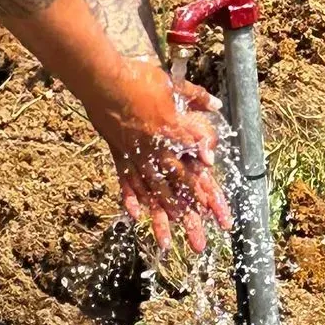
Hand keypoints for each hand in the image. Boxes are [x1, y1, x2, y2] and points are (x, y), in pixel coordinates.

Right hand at [84, 59, 232, 251]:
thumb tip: (215, 106)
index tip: (220, 216)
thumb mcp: (173, 85)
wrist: (104, 80)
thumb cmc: (140, 79)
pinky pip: (126, 181)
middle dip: (191, 220)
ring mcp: (136, 156)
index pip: (198, 172)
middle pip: (178, 191)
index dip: (210, 195)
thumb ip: (196, 98)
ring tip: (168, 244)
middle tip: (200, 244)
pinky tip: (135, 217)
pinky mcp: (118, 154)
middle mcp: (157, 153)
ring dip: (162, 221)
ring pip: (153, 194)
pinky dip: (130, 199)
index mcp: (174, 136)